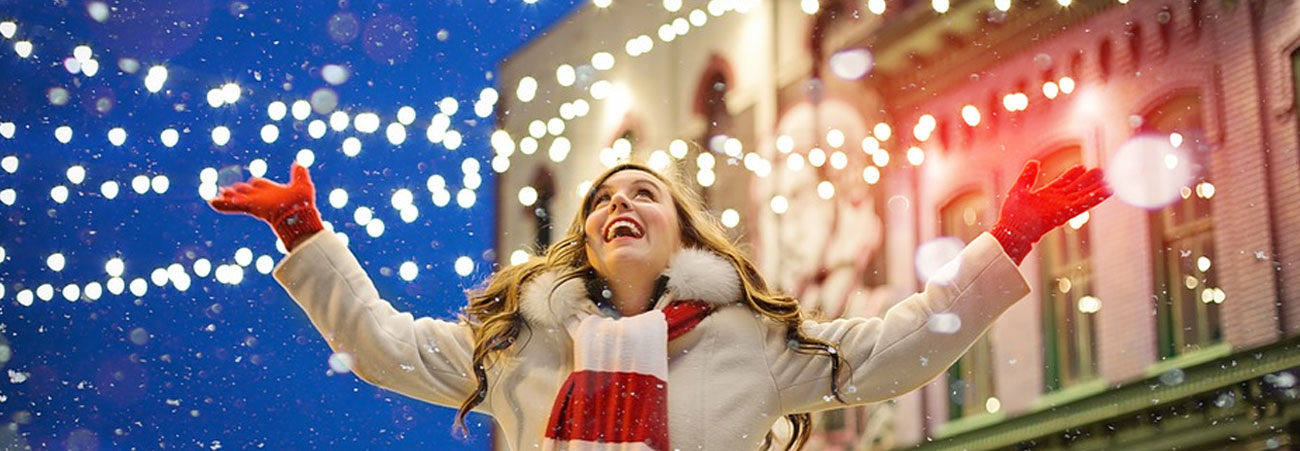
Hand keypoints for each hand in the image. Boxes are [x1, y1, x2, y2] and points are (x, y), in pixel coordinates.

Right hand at [209, 163, 322, 250]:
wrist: (299, 215)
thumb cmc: (303, 204)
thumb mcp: (302, 184)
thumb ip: (299, 174)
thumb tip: (300, 163)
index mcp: (272, 192)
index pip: (259, 185)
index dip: (255, 183)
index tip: (251, 182)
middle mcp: (262, 198)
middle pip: (245, 192)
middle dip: (236, 191)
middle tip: (225, 190)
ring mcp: (255, 203)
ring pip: (237, 198)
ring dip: (227, 198)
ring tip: (215, 196)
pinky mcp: (250, 206)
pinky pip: (233, 204)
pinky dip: (222, 204)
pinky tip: (211, 202)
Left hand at [990, 160, 1111, 264]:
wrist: (1012, 230)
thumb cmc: (1012, 214)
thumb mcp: (1019, 189)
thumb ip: (1027, 176)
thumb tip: (1034, 162)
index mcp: (1046, 195)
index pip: (1062, 182)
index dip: (1072, 175)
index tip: (1081, 167)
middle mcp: (1057, 201)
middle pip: (1076, 188)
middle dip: (1088, 180)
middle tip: (1101, 171)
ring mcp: (1063, 207)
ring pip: (1083, 196)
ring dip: (1096, 189)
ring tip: (1108, 181)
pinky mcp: (1066, 213)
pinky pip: (1084, 204)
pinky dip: (1096, 198)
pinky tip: (1108, 191)